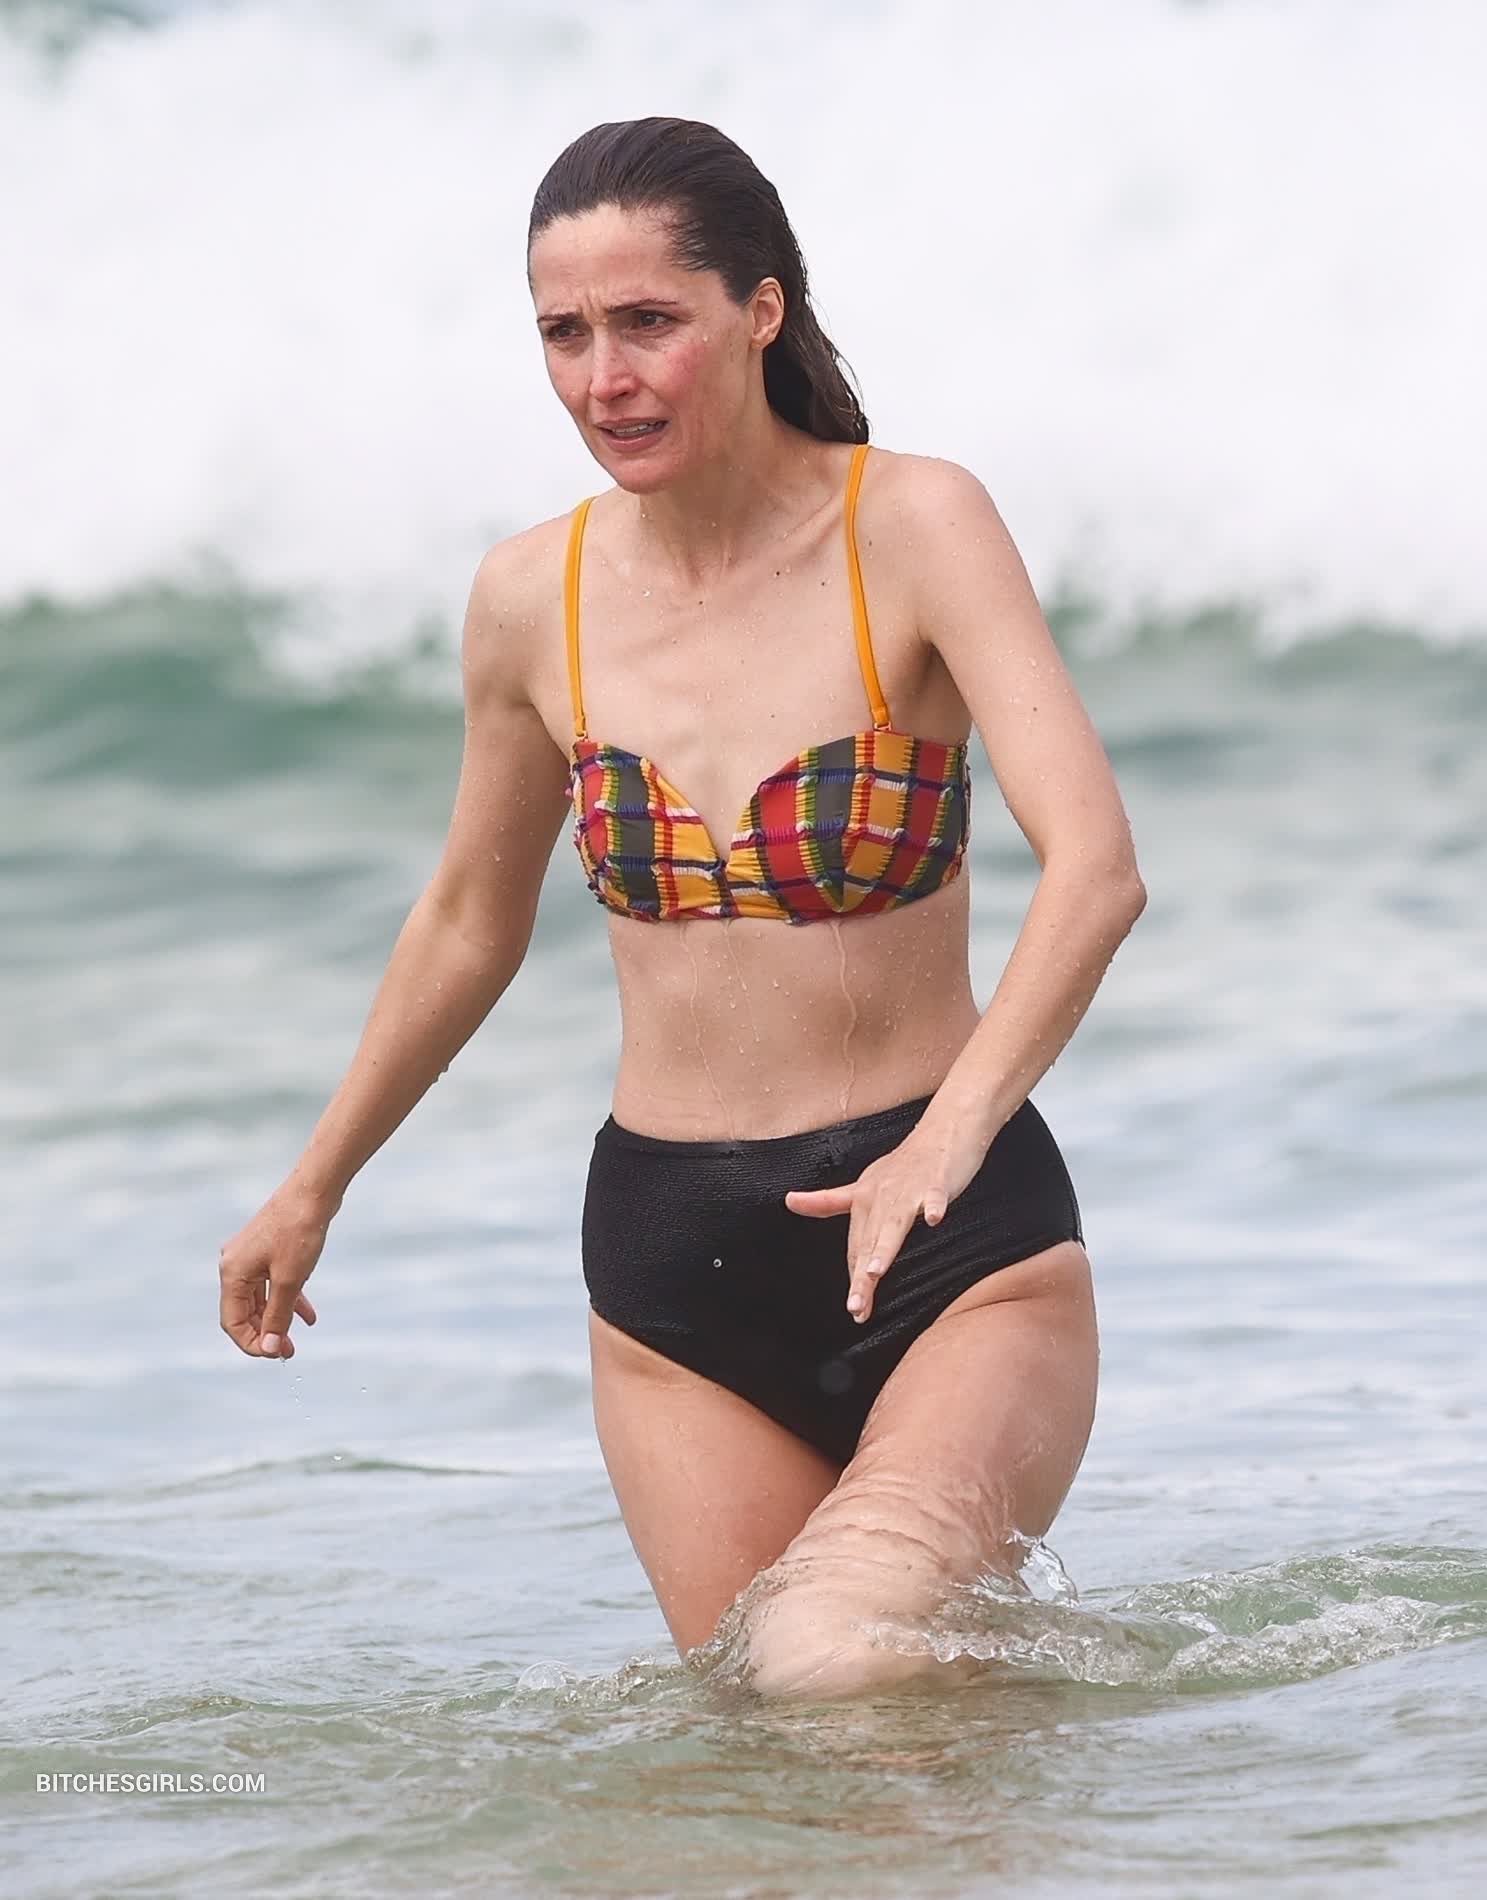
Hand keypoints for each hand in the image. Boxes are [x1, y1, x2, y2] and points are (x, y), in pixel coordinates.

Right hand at [218, 1182, 333, 1359]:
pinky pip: (273, 1283)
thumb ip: (278, 1317)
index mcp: (232, 1273)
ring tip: (297, 1341)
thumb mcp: (290, 1280)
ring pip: (260, 1299)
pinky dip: (288, 1299)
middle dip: (266, 1334)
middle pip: (244, 1312)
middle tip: (289, 1353)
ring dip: (278, 1319)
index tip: (276, 1355)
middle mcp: (235, 1265)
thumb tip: (271, 1348)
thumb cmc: (299, 1231)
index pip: (232, 1322)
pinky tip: (308, 1316)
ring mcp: (250, 1257)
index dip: (252, 1343)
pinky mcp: (267, 1250)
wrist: (314, 1191)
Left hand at [783, 1108, 991, 1323]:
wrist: (944, 1129)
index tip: (856, 1309)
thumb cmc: (906, 1163)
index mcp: (864, 1200)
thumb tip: (789, 1201)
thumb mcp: (864, 1184)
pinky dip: (933, 1206)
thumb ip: (828, 1200)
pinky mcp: (937, 1181)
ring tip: (875, 1272)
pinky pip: (935, 1195)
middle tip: (856, 1307)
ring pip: (894, 1222)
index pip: (855, 1247)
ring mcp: (909, 1188)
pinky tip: (933, 1219)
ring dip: (884, 1247)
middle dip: (862, 1276)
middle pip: (869, 1241)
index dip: (855, 1279)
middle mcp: (882, 1195)